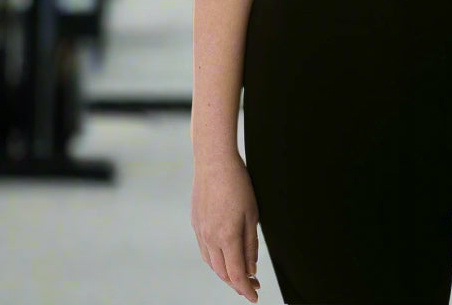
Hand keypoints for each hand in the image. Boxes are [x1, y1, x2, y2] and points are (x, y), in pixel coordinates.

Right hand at [191, 149, 261, 300]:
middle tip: (252, 286)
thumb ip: (250, 244)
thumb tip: (250, 269)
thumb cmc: (238, 184)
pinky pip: (204, 251)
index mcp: (226, 237)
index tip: (255, 296)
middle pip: (222, 273)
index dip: (245, 289)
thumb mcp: (252, 214)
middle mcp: (210, 239)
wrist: (213, 161)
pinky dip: (215, 260)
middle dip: (237, 283)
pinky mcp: (195, 224)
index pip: (236, 274)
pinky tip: (224, 257)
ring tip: (240, 274)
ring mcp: (200, 232)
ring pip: (212, 264)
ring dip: (225, 273)